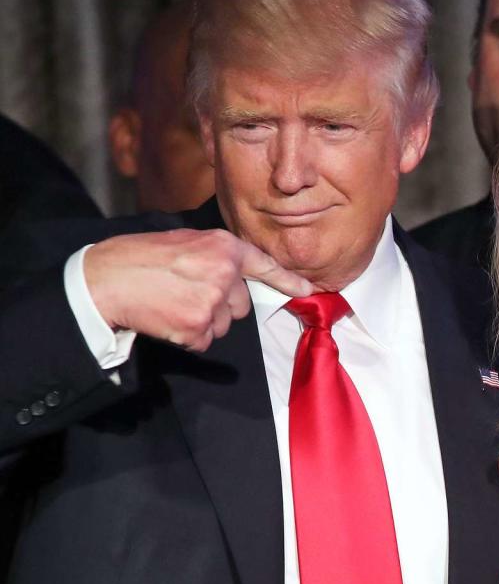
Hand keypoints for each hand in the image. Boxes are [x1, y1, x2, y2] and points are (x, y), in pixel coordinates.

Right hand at [84, 229, 312, 350]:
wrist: (106, 279)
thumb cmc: (141, 257)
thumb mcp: (186, 241)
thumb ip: (216, 256)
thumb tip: (235, 277)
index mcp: (224, 247)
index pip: (264, 265)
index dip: (287, 281)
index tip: (307, 291)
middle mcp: (224, 273)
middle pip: (241, 305)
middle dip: (221, 305)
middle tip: (187, 292)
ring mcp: (212, 302)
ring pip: (223, 325)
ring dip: (203, 322)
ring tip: (173, 303)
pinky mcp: (197, 328)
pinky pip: (204, 342)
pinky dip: (188, 337)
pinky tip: (168, 318)